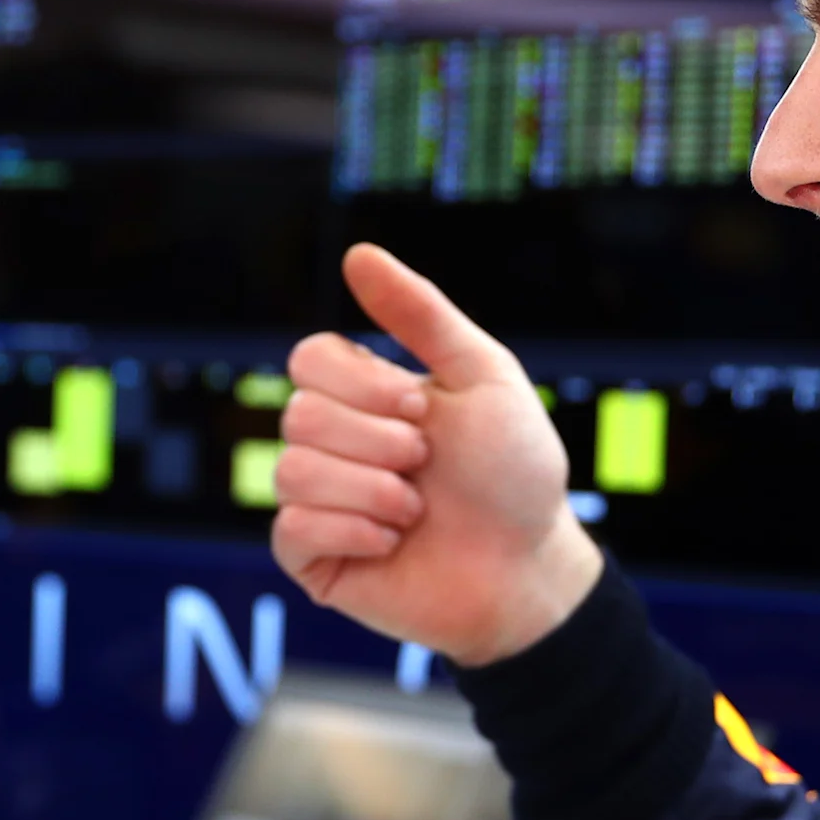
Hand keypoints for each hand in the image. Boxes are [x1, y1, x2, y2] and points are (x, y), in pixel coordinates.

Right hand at [272, 245, 603, 666]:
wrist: (529, 566)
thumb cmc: (514, 473)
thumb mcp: (481, 375)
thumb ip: (420, 314)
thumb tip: (356, 254)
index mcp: (363, 396)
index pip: (309, 359)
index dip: (364, 383)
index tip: (424, 408)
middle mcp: (333, 444)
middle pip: (300, 412)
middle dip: (380, 441)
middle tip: (426, 466)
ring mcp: (318, 502)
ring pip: (292, 469)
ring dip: (373, 490)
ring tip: (416, 510)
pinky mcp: (312, 559)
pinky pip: (290, 528)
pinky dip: (353, 530)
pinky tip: (392, 543)